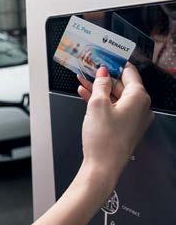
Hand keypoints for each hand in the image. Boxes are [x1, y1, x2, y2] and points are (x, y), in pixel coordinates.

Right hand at [79, 64, 153, 178]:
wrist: (103, 167)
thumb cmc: (103, 139)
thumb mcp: (97, 105)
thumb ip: (100, 84)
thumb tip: (103, 73)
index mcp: (139, 98)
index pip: (128, 72)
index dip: (114, 64)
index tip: (103, 58)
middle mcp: (141, 108)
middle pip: (122, 86)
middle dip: (103, 78)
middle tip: (88, 71)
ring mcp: (134, 119)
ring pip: (116, 98)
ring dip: (100, 91)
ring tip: (83, 83)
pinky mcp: (126, 128)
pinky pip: (115, 110)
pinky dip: (102, 103)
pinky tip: (87, 97)